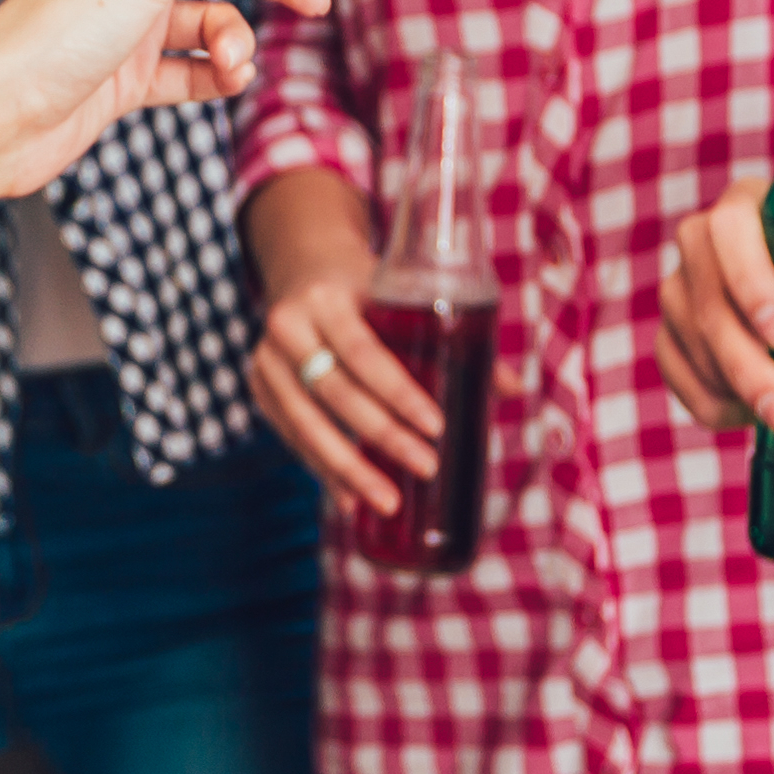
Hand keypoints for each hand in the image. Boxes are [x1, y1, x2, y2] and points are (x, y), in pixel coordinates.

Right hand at [244, 173, 434, 518]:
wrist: (304, 270)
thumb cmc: (367, 288)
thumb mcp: (400, 295)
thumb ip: (454, 339)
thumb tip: (513, 390)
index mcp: (326, 297)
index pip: (363, 351)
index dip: (399, 392)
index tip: (436, 426)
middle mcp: (287, 327)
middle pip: (335, 393)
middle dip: (382, 436)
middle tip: (426, 467)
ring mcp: (265, 361)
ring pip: (306, 424)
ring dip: (349, 469)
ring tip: (388, 502)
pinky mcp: (260, 390)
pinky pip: (293, 438)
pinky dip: (324, 470)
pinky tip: (351, 498)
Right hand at [652, 181, 773, 437]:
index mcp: (757, 206)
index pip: (730, 228)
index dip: (748, 279)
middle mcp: (707, 241)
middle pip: (702, 295)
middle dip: (741, 361)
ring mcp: (684, 287)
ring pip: (685, 337)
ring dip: (728, 386)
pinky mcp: (675, 332)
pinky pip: (674, 369)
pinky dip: (705, 400)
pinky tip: (745, 418)